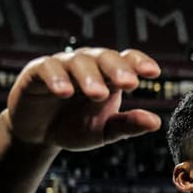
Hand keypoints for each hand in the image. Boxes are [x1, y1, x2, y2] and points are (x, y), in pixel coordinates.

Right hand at [5, 48, 161, 150]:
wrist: (38, 135)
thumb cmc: (75, 127)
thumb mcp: (103, 131)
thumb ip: (127, 125)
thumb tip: (156, 122)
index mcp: (109, 75)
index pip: (127, 60)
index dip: (139, 62)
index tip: (154, 73)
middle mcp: (88, 64)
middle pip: (105, 57)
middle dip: (118, 69)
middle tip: (129, 84)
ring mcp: (62, 65)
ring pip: (78, 61)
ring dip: (89, 76)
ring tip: (98, 94)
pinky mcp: (36, 71)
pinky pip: (47, 68)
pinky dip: (56, 78)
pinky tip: (64, 92)